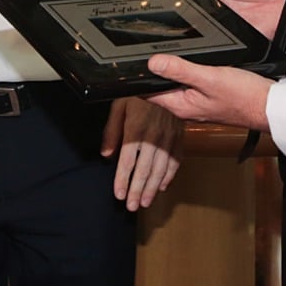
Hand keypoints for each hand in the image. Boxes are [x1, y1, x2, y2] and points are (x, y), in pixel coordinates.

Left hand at [102, 96, 180, 210]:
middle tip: (132, 206)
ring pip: (160, 168)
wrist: (167, 79)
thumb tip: (106, 153)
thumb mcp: (119, 105)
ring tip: (145, 201)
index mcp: (135, 128)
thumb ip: (112, 131)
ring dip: (152, 187)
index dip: (123, 180)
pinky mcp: (179, 135)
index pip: (127, 161)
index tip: (119, 194)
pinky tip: (162, 185)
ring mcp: (168, 137)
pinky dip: (170, 175)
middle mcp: (153, 135)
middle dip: (137, 190)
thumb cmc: (140, 90)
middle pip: (144, 169)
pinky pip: (176, 159)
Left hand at [145, 56, 271, 129]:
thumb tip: (153, 63)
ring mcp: (197, 102)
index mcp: (180, 105)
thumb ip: (180, 70)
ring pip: (175, 84)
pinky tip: (192, 62)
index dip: (136, 77)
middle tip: (145, 50)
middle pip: (159, 87)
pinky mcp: (209, 97)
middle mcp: (186, 106)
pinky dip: (187, 72)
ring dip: (170, 70)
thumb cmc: (245, 98)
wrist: (270, 107)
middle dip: (152, 71)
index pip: (147, 92)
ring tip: (166, 53)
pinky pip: (190, 83)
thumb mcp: (209, 78)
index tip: (128, 62)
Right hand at [174, 0, 285, 38]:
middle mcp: (210, 7)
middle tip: (178, 16)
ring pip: (198, 31)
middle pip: (187, 15)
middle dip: (179, 18)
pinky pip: (214, 43)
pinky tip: (206, 40)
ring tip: (190, 28)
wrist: (283, 1)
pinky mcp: (228, 38)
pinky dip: (209, 44)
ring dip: (193, 31)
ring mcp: (218, 24)